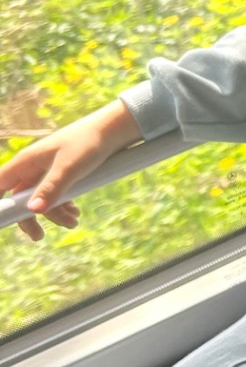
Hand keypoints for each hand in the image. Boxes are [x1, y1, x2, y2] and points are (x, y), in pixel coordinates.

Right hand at [0, 101, 139, 241]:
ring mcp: (46, 170)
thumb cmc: (88, 143)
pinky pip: (55, 194)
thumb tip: (32, 210)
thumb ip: (51, 188)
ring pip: (41, 198)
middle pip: (20, 197)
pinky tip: (76, 212)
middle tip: (40, 236)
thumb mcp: (69, 168)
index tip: (5, 220)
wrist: (113, 130)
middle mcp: (32, 167)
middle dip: (30, 217)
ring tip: (74, 222)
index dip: (0, 204)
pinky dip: (64, 205)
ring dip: (55, 213)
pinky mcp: (61, 173)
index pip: (0, 185)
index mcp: (26, 162)